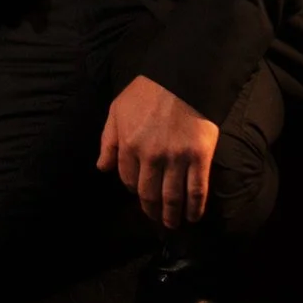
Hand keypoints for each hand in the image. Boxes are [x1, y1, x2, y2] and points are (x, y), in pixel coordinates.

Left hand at [98, 75, 219, 229]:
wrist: (183, 78)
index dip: (134, 190)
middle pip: (149, 193)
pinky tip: (193, 217)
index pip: (128, 180)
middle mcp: (151, 157)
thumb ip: (108, 141)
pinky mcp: (200, 158)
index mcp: (129, 145)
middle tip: (156, 219)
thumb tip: (102, 168)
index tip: (140, 195)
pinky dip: (195, 208)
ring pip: (172, 197)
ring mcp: (177, 159)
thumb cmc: (147, 92)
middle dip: (151, 210)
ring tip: (172, 224)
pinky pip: (197, 190)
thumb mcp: (117, 110)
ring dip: (172, 216)